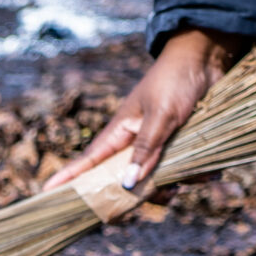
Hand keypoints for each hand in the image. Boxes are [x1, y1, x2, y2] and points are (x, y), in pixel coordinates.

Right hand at [42, 27, 248, 193]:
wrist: (204, 60)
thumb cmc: (175, 81)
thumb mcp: (161, 116)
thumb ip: (147, 150)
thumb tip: (128, 184)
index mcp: (120, 131)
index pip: (89, 159)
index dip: (70, 176)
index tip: (47, 192)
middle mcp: (134, 142)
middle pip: (125, 180)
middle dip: (143, 193)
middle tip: (162, 195)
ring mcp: (155, 144)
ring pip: (155, 179)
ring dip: (174, 183)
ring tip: (192, 180)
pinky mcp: (176, 145)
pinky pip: (178, 171)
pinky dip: (192, 175)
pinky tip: (208, 174)